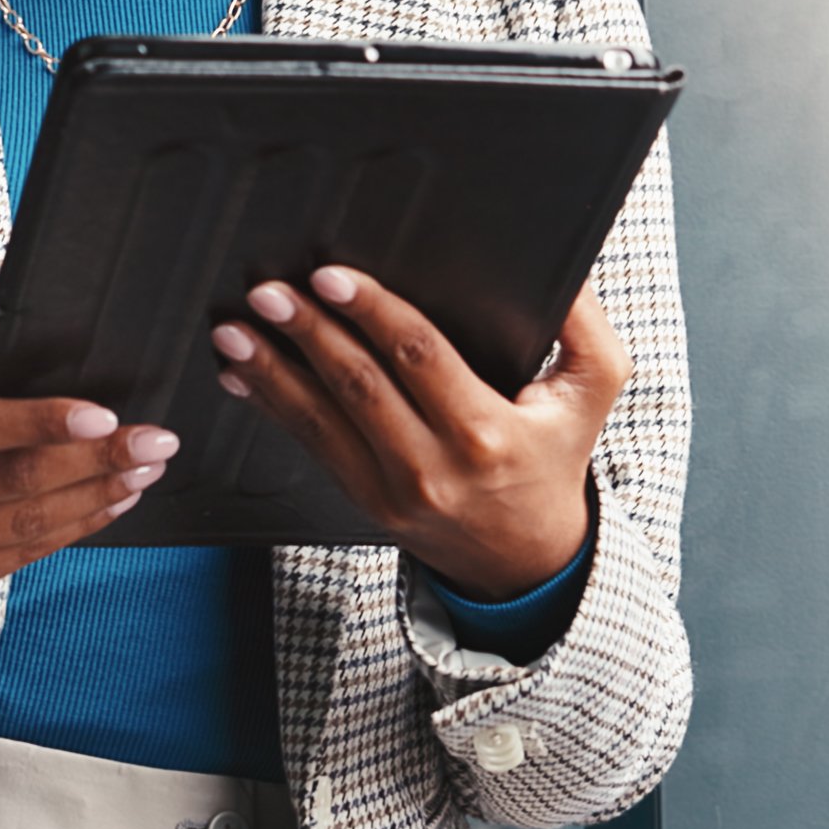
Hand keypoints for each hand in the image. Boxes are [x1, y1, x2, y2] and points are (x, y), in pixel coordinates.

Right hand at [0, 343, 175, 601]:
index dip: (41, 421)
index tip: (105, 413)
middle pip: (13, 480)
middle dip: (96, 459)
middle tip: (156, 440)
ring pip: (27, 523)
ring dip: (98, 495)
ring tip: (146, 469)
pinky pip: (24, 554)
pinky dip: (77, 526)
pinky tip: (113, 500)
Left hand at [213, 269, 628, 599]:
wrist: (529, 560)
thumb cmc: (555, 459)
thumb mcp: (594, 391)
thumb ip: (584, 324)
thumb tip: (569, 268)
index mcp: (487, 432)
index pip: (419, 358)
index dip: (371, 311)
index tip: (331, 277)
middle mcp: (434, 465)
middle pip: (359, 385)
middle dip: (308, 332)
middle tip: (268, 291)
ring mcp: (392, 489)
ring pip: (321, 419)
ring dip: (271, 370)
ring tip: (235, 330)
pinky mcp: (364, 500)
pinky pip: (311, 446)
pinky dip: (271, 406)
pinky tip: (241, 375)